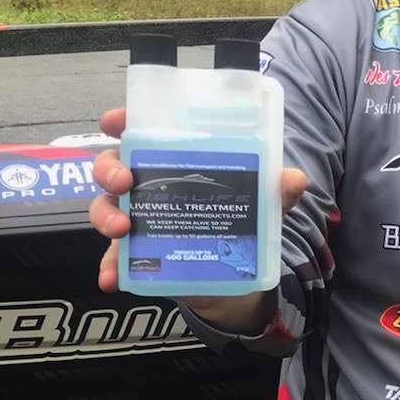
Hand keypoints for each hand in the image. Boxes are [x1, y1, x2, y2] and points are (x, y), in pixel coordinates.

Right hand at [88, 108, 307, 327]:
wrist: (233, 274)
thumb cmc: (237, 219)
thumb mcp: (260, 203)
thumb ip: (275, 190)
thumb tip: (294, 179)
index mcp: (173, 160)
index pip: (142, 132)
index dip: (123, 121)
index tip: (114, 121)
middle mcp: (148, 184)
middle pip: (113, 166)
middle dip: (109, 169)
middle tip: (124, 181)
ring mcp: (138, 218)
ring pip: (106, 207)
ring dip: (106, 215)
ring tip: (122, 228)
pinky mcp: (137, 253)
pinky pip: (115, 258)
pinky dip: (110, 267)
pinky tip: (112, 278)